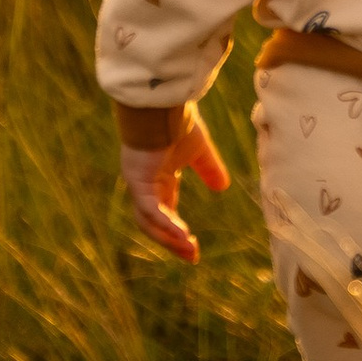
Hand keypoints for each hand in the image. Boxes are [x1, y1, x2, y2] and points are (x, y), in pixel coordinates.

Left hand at [118, 106, 229, 259]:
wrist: (162, 104)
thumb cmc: (177, 122)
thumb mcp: (199, 151)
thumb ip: (209, 169)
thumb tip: (223, 187)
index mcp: (158, 180)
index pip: (165, 214)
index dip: (177, 232)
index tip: (194, 248)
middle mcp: (146, 186)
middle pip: (155, 224)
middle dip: (173, 242)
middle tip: (192, 256)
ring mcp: (139, 184)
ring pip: (149, 222)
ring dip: (169, 238)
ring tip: (190, 250)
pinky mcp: (137, 181)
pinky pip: (149, 210)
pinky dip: (165, 224)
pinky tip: (181, 235)